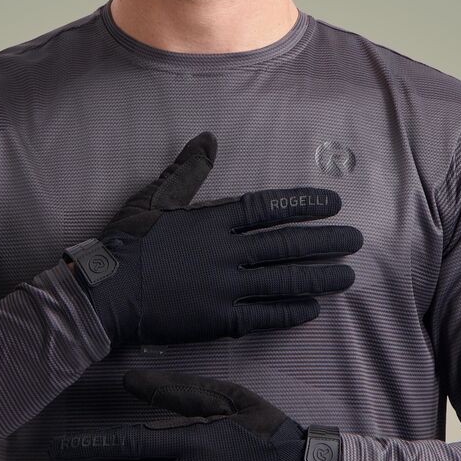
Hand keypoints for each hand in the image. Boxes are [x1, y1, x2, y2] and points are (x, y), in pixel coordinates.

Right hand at [64, 132, 361, 345]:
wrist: (105, 295)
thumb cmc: (126, 244)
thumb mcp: (153, 199)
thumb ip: (186, 172)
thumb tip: (209, 139)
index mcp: (212, 221)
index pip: (269, 208)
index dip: (304, 205)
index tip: (333, 204)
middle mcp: (226, 253)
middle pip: (286, 245)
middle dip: (325, 241)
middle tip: (355, 240)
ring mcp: (225, 289)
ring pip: (283, 280)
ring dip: (319, 277)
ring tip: (347, 275)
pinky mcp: (220, 320)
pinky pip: (265, 316)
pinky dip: (291, 312)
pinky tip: (313, 308)